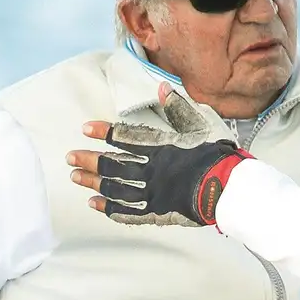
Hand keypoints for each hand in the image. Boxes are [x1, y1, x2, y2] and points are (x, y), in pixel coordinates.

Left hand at [67, 82, 253, 225]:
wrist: (230, 189)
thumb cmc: (217, 155)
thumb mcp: (201, 125)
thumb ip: (179, 108)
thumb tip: (163, 87)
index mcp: (161, 148)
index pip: (125, 137)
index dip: (104, 132)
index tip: (86, 129)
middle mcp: (151, 170)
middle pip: (113, 165)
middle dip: (89, 160)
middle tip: (70, 157)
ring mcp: (152, 193)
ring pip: (115, 188)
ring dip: (93, 182)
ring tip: (75, 177)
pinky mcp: (158, 212)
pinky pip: (128, 212)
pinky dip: (109, 208)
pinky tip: (95, 204)